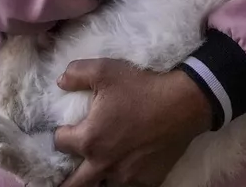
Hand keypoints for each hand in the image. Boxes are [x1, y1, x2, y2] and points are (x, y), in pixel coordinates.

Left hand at [53, 59, 210, 186]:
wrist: (185, 103)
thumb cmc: (143, 87)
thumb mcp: (105, 70)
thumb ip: (76, 74)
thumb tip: (60, 81)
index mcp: (90, 140)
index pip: (60, 143)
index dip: (62, 134)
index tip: (68, 129)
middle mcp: (104, 164)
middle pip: (74, 184)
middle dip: (66, 179)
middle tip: (63, 176)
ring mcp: (127, 176)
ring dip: (96, 179)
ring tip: (96, 171)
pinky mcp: (148, 180)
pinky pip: (128, 186)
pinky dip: (122, 180)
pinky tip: (123, 170)